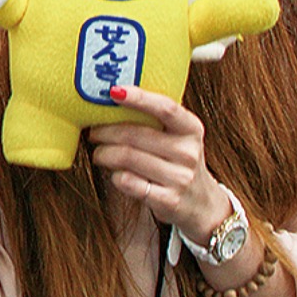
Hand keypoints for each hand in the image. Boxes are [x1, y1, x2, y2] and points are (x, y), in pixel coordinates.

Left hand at [88, 85, 231, 243]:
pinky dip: (115, 176)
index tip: (113, 91)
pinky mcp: (169, 200)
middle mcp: (188, 152)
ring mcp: (181, 178)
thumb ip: (155, 117)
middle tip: (93, 132)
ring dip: (103, 154)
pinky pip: (129, 182)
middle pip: (134, 134)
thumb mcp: (178, 136)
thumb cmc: (178, 161)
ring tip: (99, 153)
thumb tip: (113, 95)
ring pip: (127, 157)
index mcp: (191, 129)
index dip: (138, 98)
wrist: (203, 204)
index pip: (165, 108)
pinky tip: (115, 173)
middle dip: (105, 131)